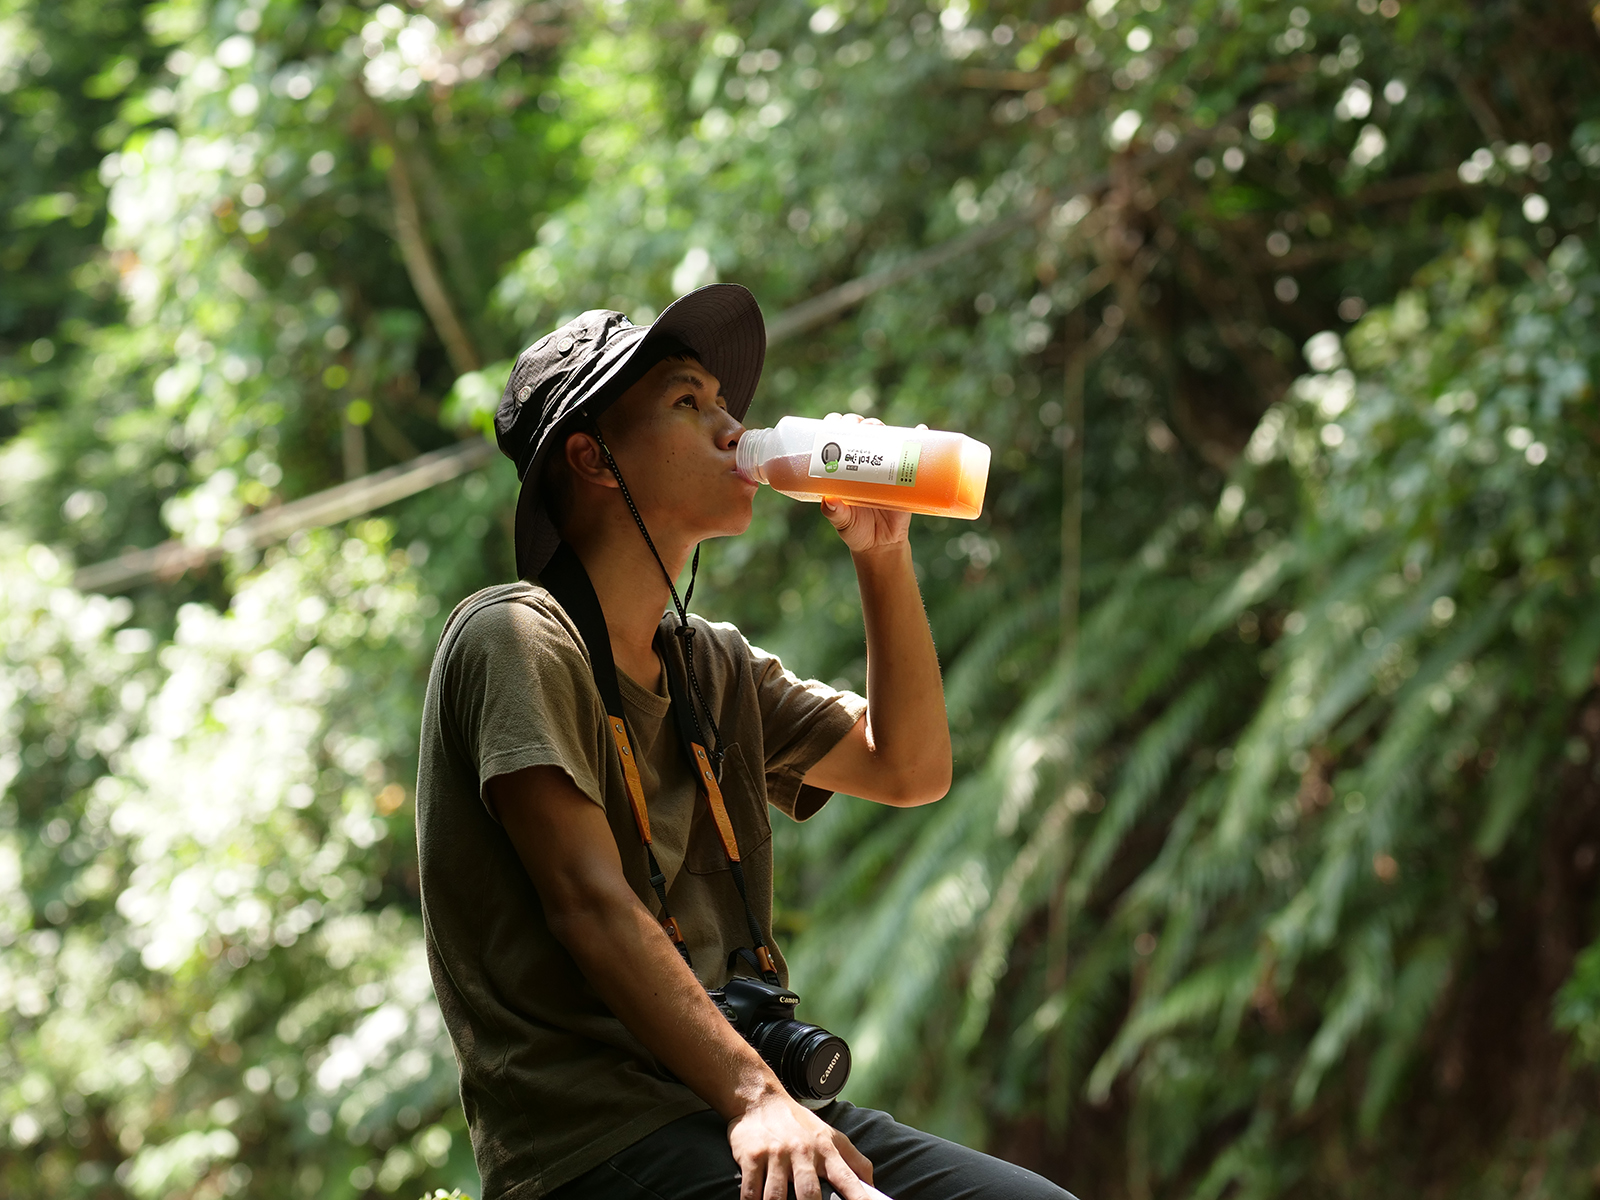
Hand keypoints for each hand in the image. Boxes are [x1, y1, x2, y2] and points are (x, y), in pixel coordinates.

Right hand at [727, 1090, 888, 1199]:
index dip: (859, 1198)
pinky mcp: (752, 1156)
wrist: (760, 1098)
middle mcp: (802, 1152)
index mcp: (826, 1150)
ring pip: (776, 1197)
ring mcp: (776, 1155)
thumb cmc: (799, 1123)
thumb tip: (872, 1185)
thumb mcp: (831, 1135)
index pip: (847, 1180)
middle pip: (809, 1194)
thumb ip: (855, 1160)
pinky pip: (751, 1191)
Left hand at [820, 414, 916, 556]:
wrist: (882, 544)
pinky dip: (919, 438)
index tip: (835, 423)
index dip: (834, 425)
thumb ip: (835, 513)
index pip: (835, 439)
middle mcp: (863, 463)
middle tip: (859, 427)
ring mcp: (885, 466)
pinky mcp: (905, 475)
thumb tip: (828, 501)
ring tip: (879, 429)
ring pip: (883, 437)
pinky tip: (920, 430)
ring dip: (880, 426)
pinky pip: (914, 453)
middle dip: (858, 423)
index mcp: (843, 470)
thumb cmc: (857, 531)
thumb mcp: (843, 523)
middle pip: (859, 432)